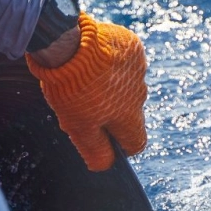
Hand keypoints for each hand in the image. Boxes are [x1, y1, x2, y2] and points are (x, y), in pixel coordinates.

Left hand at [26, 12, 147, 170]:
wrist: (70, 44)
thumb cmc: (73, 91)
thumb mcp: (79, 127)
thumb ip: (95, 150)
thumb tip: (104, 166)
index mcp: (130, 116)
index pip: (136, 142)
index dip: (120, 147)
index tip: (103, 141)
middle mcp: (140, 94)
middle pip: (128, 113)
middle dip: (108, 114)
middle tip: (81, 106)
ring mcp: (138, 68)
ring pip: (125, 86)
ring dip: (109, 87)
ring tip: (83, 81)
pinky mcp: (131, 46)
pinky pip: (124, 61)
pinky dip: (110, 64)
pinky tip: (90, 60)